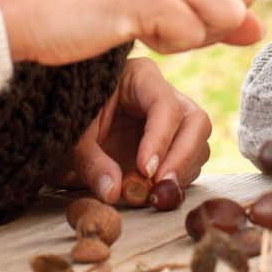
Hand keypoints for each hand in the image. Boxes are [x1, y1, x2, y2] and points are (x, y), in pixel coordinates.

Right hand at [0, 0, 271, 64]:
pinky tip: (126, 28)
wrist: (21, 7)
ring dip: (187, 36)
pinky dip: (163, 45)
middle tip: (155, 20)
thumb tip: (258, 26)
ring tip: (139, 21)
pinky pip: (188, 36)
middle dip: (211, 24)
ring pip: (222, 18)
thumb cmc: (85, 0)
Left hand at [60, 57, 211, 201]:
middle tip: (159, 185)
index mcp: (141, 77)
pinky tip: (155, 192)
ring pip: (199, 143)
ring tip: (152, 194)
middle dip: (182, 156)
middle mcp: (166, 95)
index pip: (165, 104)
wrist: (72, 121)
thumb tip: (113, 193)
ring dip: (182, 172)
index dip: (160, 138)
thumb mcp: (75, 136)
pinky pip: (191, 162)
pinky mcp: (175, 144)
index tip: (145, 170)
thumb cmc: (74, 117)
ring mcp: (175, 120)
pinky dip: (178, 181)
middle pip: (196, 121)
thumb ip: (91, 162)